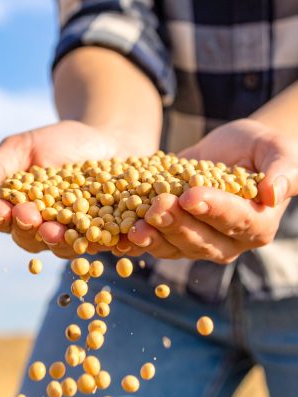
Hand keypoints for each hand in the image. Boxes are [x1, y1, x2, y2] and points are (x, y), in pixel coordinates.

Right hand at [0, 120, 153, 257]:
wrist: (106, 138)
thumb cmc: (59, 142)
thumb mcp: (22, 146)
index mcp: (19, 211)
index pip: (3, 220)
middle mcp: (45, 228)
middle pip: (31, 238)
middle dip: (27, 228)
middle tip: (27, 216)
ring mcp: (76, 235)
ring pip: (64, 245)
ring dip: (58, 239)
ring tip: (54, 230)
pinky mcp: (107, 234)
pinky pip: (103, 242)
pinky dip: (98, 239)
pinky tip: (98, 232)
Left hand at [126, 119, 297, 262]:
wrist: (229, 152)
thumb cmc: (257, 149)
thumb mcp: (275, 150)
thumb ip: (282, 170)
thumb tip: (275, 193)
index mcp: (256, 224)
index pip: (236, 220)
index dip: (213, 209)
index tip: (190, 195)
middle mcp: (226, 241)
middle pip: (200, 239)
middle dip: (176, 224)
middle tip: (157, 207)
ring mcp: (196, 242)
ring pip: (173, 247)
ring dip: (152, 238)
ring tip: (132, 226)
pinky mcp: (170, 236)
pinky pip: (152, 243)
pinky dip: (133, 242)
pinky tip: (115, 237)